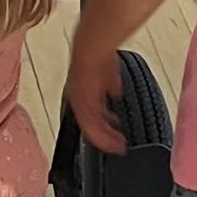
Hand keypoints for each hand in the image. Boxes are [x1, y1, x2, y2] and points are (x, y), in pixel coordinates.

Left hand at [65, 33, 129, 154]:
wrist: (92, 50)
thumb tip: (115, 92)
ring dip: (106, 139)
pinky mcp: (84, 107)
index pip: (91, 116)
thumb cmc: (99, 57)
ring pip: (92, 130)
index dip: (103, 127)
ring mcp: (80, 104)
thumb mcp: (107, 73)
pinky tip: (113, 142)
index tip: (115, 134)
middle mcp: (79, 101)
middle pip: (91, 126)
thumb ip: (110, 84)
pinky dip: (102, 137)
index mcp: (83, 94)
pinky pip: (92, 128)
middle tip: (118, 145)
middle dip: (105, 137)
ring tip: (117, 146)